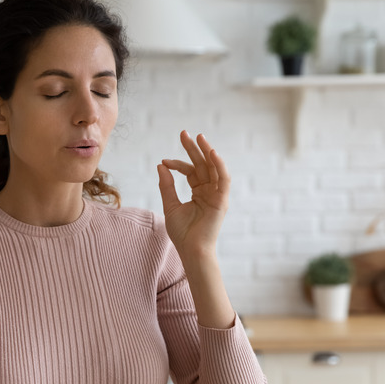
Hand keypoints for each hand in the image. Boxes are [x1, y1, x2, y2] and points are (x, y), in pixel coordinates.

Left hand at [156, 131, 229, 262]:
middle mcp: (210, 191)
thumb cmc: (182, 233)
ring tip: (199, 137)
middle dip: (194, 148)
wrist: (191, 250)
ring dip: (207, 151)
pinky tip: (212, 152)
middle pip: (202, 165)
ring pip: (214, 168)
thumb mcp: (170, 205)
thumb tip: (160, 165)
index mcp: (199, 192)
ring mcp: (217, 195)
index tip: (164, 161)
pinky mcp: (222, 200)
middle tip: (184, 133)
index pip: (190, 171)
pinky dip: (219, 165)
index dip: (177, 164)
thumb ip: (167, 185)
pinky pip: (223, 179)